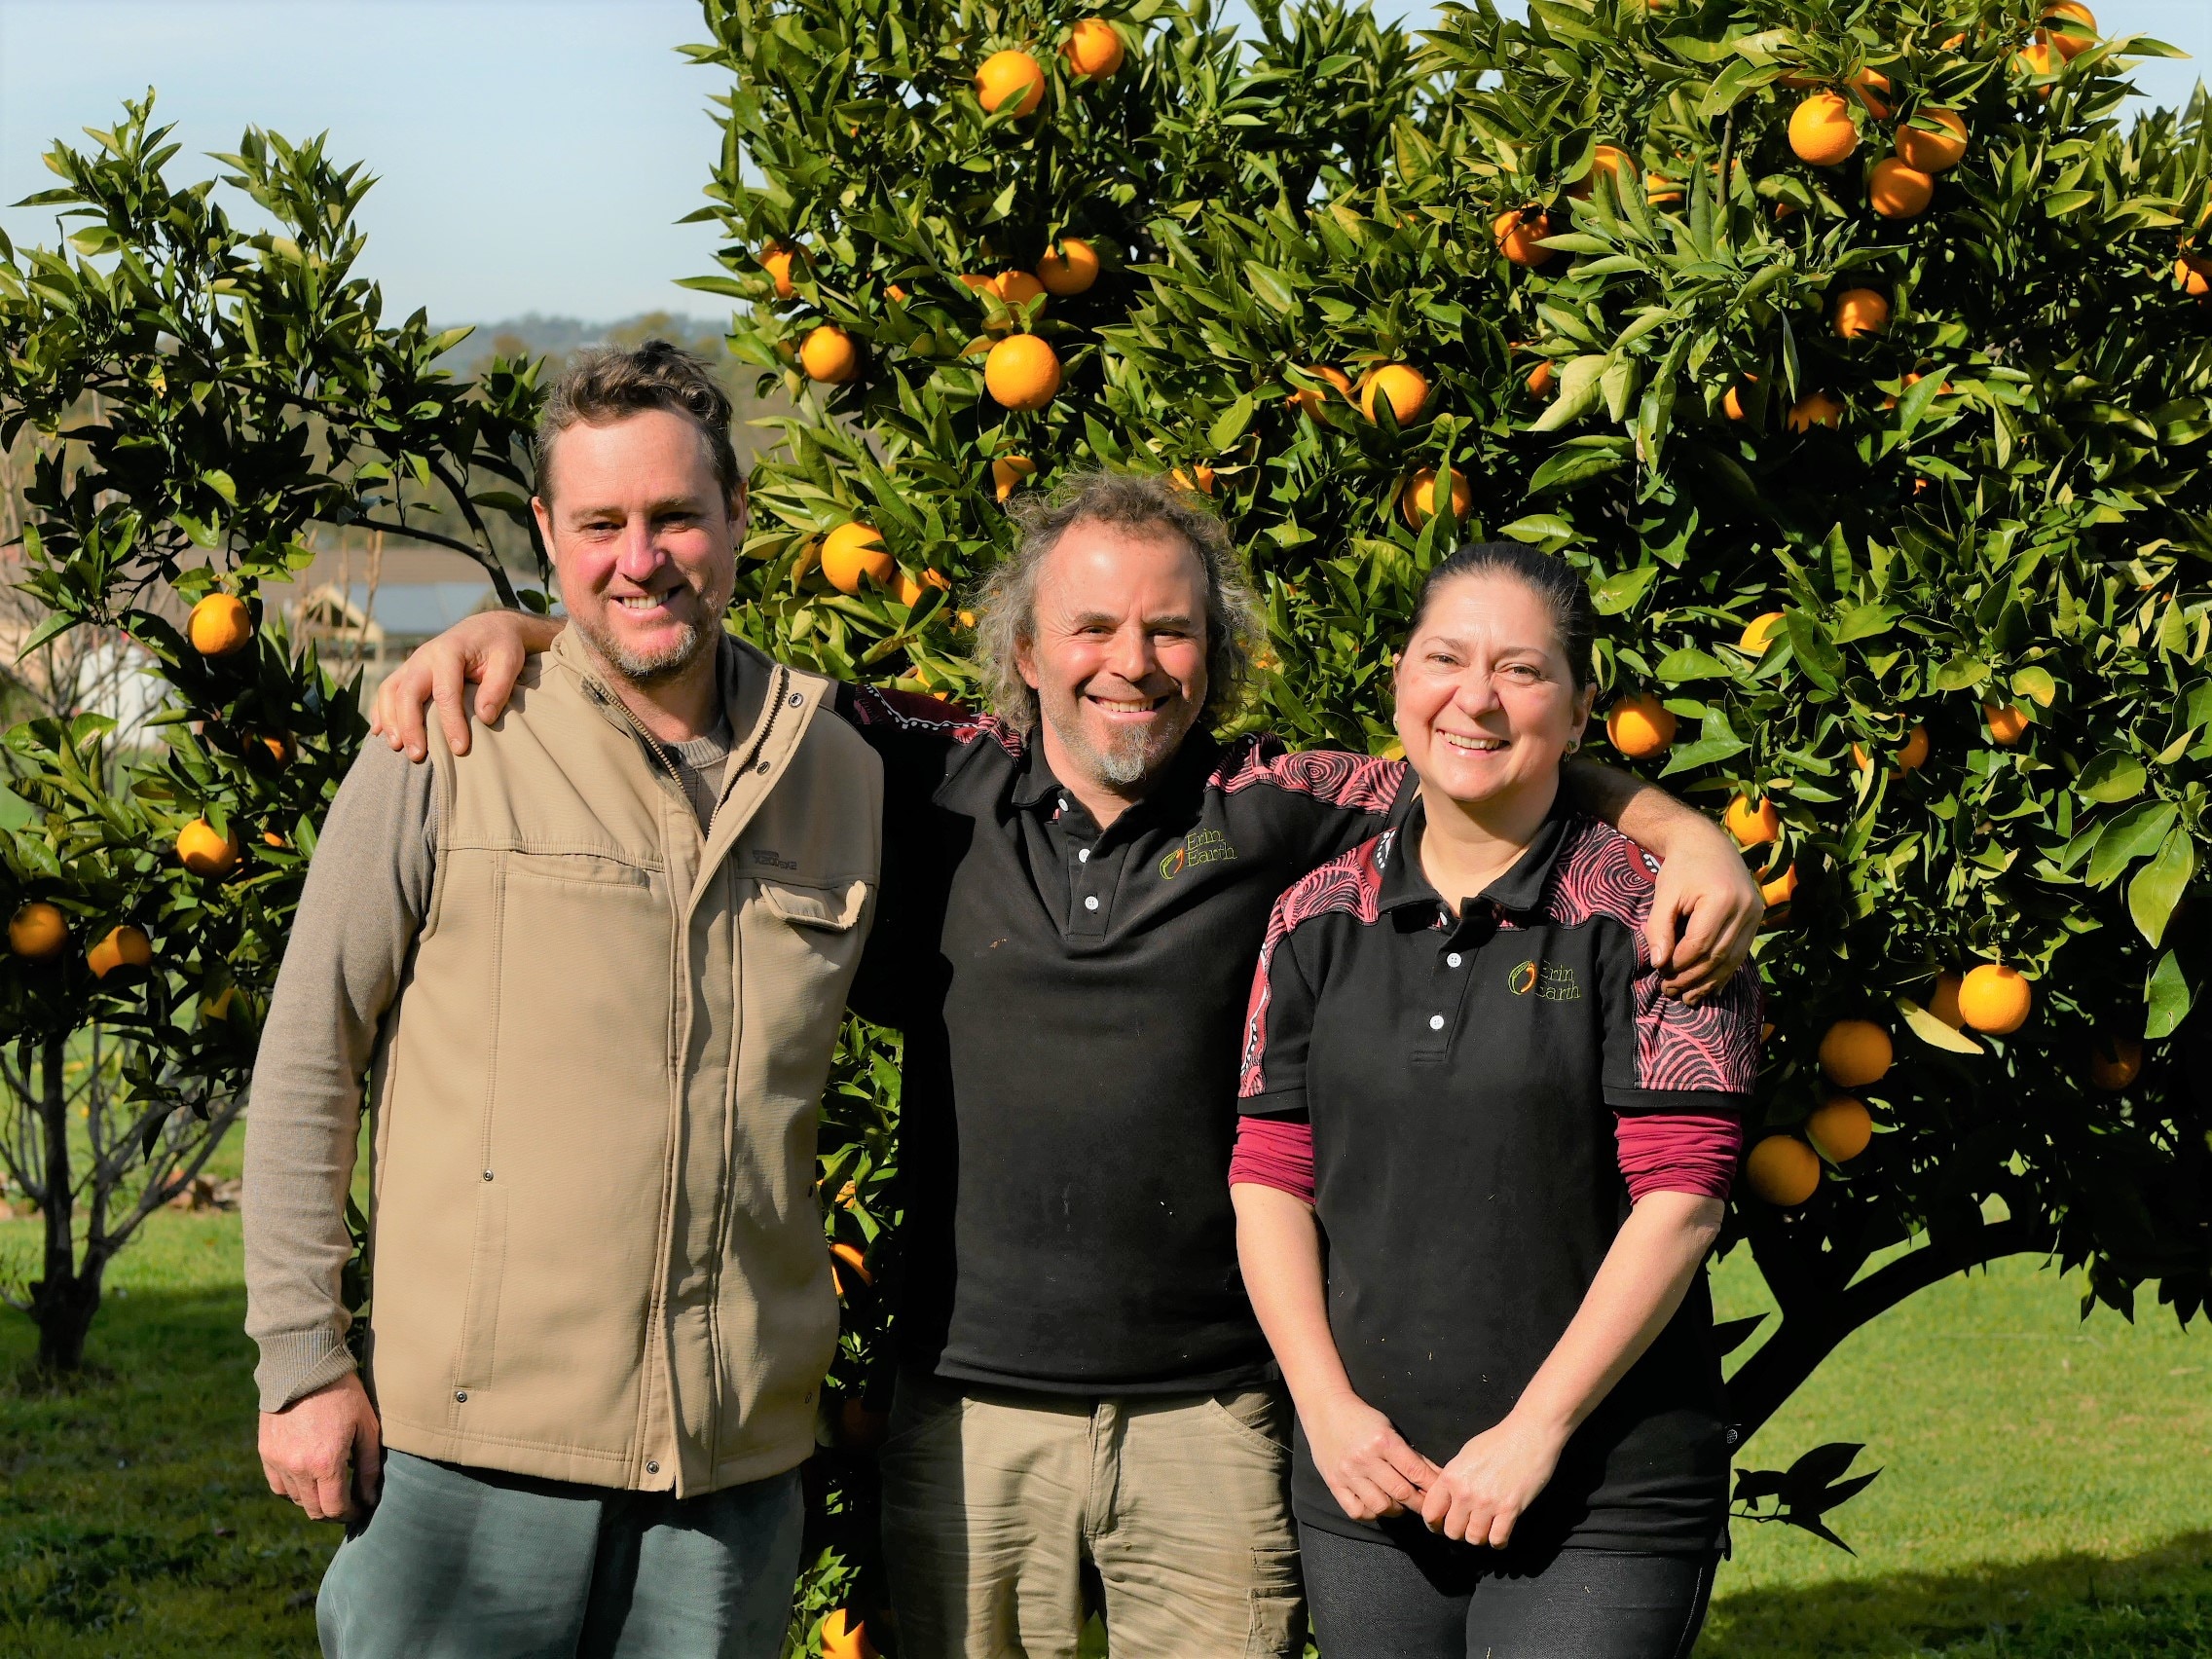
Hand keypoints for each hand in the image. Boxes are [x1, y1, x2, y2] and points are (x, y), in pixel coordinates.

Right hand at [259, 1371, 383, 1521]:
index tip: (359, 1508)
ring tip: (328, 1486)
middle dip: (332, 1512)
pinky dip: (292, 1488)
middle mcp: (298, 1468)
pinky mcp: (265, 1452)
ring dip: (312, 1499)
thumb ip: (370, 1466)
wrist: (304, 1367)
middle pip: (313, 1510)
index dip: (350, 1513)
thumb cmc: (344, 1394)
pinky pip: (277, 1485)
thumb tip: (370, 1498)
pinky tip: (307, 1477)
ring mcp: (278, 1461)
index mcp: (326, 1463)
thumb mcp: (367, 1427)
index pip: (335, 1508)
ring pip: (295, 1499)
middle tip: (345, 1502)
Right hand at [369, 610, 559, 760]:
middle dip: (410, 726)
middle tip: (417, 755)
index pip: (445, 692)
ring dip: (390, 720)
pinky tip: (380, 732)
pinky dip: (381, 711)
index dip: (451, 723)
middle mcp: (425, 656)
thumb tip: (484, 717)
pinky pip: (387, 690)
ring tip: (397, 747)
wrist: (487, 628)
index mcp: (449, 652)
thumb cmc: (500, 647)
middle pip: (408, 693)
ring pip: (390, 691)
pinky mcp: (408, 671)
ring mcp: (413, 663)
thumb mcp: (509, 661)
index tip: (460, 749)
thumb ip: (498, 687)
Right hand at [1303, 1390, 1440, 1522]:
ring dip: (1395, 1509)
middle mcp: (1365, 1459)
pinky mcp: (1334, 1483)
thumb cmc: (1362, 1418)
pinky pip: (1357, 1511)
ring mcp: (1348, 1473)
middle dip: (1419, 1503)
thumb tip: (1438, 1476)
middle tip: (1426, 1507)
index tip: (1441, 1495)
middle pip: (1401, 1493)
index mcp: (1383, 1441)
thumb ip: (1411, 1455)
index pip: (1415, 1472)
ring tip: (1399, 1504)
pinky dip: (1371, 1513)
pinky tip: (1376, 1505)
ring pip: (1380, 1506)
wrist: (1325, 1409)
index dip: (1432, 1487)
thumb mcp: (1389, 1429)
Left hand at [1418, 1411, 1566, 1548]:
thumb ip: (1453, 1478)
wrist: (1529, 1434)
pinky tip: (1500, 1534)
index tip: (1441, 1526)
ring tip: (1485, 1530)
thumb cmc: (1498, 1441)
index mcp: (1451, 1477)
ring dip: (1479, 1538)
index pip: (1430, 1513)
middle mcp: (1465, 1492)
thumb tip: (1446, 1498)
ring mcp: (1487, 1502)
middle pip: (1452, 1531)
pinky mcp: (1510, 1509)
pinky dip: (1499, 1542)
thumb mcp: (1465, 1455)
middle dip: (1458, 1533)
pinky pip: (1498, 1539)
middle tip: (1467, 1527)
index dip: (1434, 1524)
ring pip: (1474, 1539)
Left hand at [1645, 830, 1761, 1003]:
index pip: (1699, 943)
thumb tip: (1659, 964)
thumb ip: (1659, 928)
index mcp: (1722, 898)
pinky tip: (1709, 989)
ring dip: (1708, 982)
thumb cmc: (1681, 868)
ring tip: (1686, 997)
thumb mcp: (1664, 894)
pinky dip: (1724, 973)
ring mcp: (1756, 914)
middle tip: (1669, 991)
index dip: (1678, 964)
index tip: (1660, 973)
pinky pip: (1741, 954)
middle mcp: (1745, 907)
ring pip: (1732, 959)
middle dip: (1692, 978)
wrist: (1707, 843)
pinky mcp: (1758, 919)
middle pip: (1717, 955)